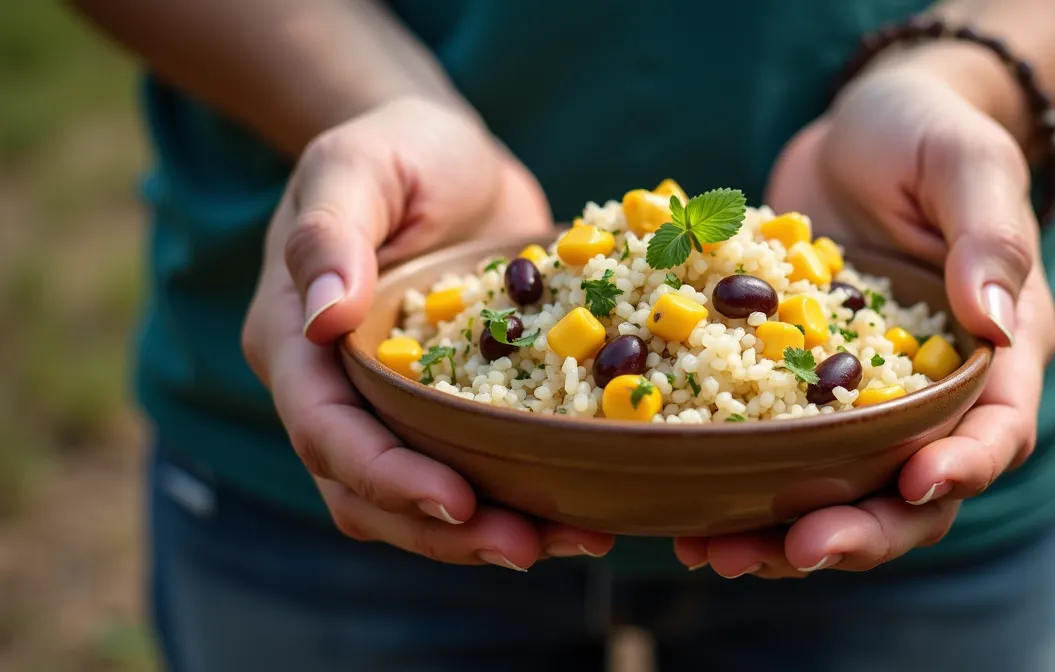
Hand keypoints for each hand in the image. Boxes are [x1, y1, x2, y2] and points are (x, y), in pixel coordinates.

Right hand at [241, 97, 613, 569]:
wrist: (450, 158)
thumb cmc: (398, 149)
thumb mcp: (359, 166)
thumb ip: (331, 232)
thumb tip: (321, 316)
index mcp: (296, 342)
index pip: (327, 432)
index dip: (388, 476)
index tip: (458, 501)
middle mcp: (336, 391)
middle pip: (369, 492)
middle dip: (443, 531)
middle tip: (528, 547)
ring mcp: (393, 409)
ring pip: (418, 504)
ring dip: (485, 536)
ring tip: (570, 542)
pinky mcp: (450, 411)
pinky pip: (474, 471)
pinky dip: (518, 500)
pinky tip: (581, 514)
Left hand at [673, 54, 1054, 577]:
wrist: (859, 127)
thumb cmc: (927, 132)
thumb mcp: (965, 164)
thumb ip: (987, 235)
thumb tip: (994, 319)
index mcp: (996, 351)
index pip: (996, 429)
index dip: (962, 467)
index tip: (912, 483)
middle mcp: (932, 395)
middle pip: (913, 490)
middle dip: (861, 529)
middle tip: (798, 548)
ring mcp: (862, 401)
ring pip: (838, 491)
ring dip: (785, 533)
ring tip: (720, 555)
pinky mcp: (797, 390)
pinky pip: (775, 454)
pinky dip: (738, 491)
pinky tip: (687, 518)